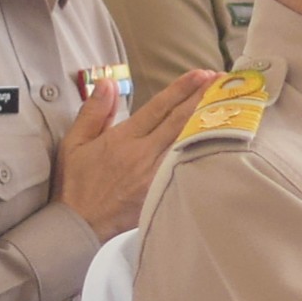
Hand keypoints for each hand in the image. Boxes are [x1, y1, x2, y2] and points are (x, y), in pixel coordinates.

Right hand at [55, 67, 204, 238]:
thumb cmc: (76, 184)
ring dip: (207, 121)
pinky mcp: (161, 193)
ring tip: (226, 103)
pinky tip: (216, 141)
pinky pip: (185, 166)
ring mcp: (155, 175)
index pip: (158, 108)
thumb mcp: (75, 143)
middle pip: (179, 121)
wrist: (79, 225)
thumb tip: (108, 83)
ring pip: (187, 142)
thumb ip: (94, 111)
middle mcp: (143, 154)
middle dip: (202, 97)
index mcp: (123, 139)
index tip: (199, 74)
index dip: (181, 89)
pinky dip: (201, 151)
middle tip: (221, 80)